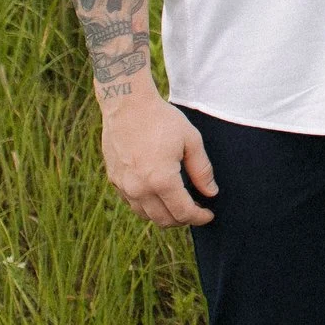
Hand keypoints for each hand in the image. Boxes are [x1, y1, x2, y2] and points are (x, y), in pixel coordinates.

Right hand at [101, 94, 217, 226]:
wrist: (126, 104)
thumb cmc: (161, 119)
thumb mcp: (191, 140)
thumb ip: (202, 170)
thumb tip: (211, 193)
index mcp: (161, 180)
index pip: (183, 213)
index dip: (199, 217)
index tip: (208, 215)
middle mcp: (139, 189)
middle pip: (163, 220)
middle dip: (182, 219)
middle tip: (195, 209)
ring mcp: (124, 186)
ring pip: (145, 215)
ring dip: (164, 215)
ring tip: (178, 203)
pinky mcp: (114, 179)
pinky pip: (132, 202)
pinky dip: (147, 205)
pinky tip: (158, 192)